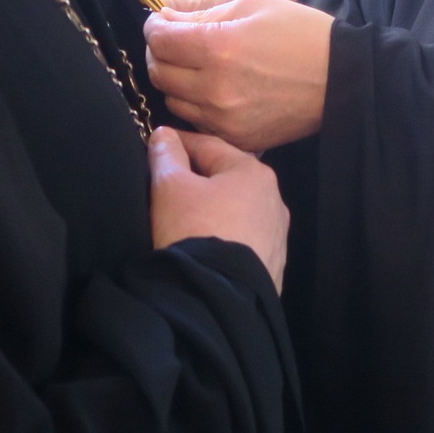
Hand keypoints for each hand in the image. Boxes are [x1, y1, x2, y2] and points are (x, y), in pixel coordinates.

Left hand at [143, 0, 332, 151]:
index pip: (158, 40)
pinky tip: (214, 94)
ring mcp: (224, 119)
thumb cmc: (300, 33)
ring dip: (176, 83)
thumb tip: (165, 19)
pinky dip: (197, 108)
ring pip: (173, 102)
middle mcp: (215, 87)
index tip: (161, 24)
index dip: (154, 28)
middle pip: (159, 73)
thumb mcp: (252, 6)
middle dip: (161, 54)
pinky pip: (197, 124)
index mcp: (218, 47)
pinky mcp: (237, 140)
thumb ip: (203, 14)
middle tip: (176, 45)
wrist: (341, 79)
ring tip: (196, 70)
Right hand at [149, 127, 288, 292]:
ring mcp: (277, 235)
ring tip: (185, 219)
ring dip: (213, 209)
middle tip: (167, 183)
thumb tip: (165, 134)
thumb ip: (166, 155)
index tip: (156, 144)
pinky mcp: (272, 265)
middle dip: (197, 178)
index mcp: (253, 171)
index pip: (208, 146)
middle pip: (226, 178)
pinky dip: (224, 236)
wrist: (218, 298)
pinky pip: (242, 240)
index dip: (178, 143)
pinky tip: (207, 246)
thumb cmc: (194, 229)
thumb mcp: (170, 187)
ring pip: (236, 211)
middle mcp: (273, 199)